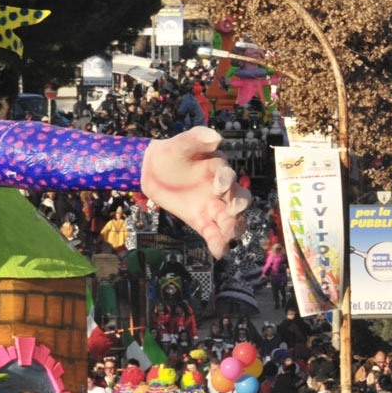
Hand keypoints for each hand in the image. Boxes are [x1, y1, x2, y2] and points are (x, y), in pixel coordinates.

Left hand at [141, 128, 248, 258]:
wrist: (153, 170)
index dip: (226, 182)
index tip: (218, 187)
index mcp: (218, 170)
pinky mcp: (201, 221)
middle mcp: (222, 190)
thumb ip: (196, 138)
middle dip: (237, 208)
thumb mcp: (180, 143)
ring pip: (231, 220)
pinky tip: (220, 254)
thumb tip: (215, 138)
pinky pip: (214, 234)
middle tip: (229, 214)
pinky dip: (218, 244)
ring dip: (232, 228)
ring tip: (227, 237)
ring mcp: (213, 207)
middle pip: (238, 201)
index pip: (229, 177)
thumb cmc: (172, 153)